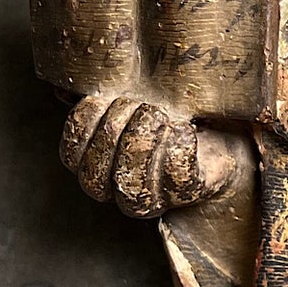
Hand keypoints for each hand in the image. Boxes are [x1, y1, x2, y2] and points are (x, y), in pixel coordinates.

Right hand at [59, 95, 236, 219]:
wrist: (223, 134)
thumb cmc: (172, 115)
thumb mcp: (131, 102)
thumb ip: (100, 98)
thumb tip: (65, 89)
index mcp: (99, 166)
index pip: (71, 156)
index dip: (82, 125)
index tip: (102, 98)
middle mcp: (120, 189)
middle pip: (93, 175)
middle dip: (112, 131)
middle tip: (137, 104)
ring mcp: (155, 196)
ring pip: (130, 182)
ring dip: (141, 139)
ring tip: (157, 113)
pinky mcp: (189, 191)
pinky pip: (176, 175)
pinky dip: (176, 145)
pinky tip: (181, 126)